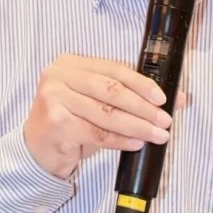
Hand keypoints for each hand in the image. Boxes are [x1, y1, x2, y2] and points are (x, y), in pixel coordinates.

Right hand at [24, 54, 172, 178]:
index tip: (162, 98)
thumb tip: (174, 97)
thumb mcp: (95, 102)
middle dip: (143, 107)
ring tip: (157, 135)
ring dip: (137, 126)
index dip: (142, 84)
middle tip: (165, 120)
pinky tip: (136, 143)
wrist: (37, 149)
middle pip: (112, 90)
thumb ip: (126, 96)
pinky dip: (120, 140)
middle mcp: (59, 75)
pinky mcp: (56, 122)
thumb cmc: (71, 123)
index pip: (114, 69)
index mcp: (71, 63)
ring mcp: (55, 98)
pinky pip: (97, 133)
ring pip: (107, 113)